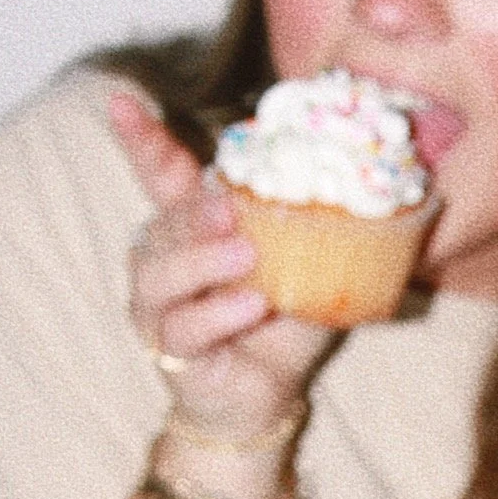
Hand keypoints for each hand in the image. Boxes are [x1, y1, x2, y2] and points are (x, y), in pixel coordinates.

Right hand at [106, 84, 333, 445]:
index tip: (122, 100)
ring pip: (160, 273)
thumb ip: (317, 229)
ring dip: (202, 260)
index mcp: (193, 227)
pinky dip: (215, 313)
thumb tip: (375, 187)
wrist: (264, 398)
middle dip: (194, 211)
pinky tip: (248, 306)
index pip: (161, 176)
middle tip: (229, 204)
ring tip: (245, 255)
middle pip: (165, 222)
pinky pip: (182, 327)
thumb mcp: (303, 266)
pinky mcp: (168, 348)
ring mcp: (158, 305)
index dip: (141, 140)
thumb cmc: (279, 323)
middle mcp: (163, 259)